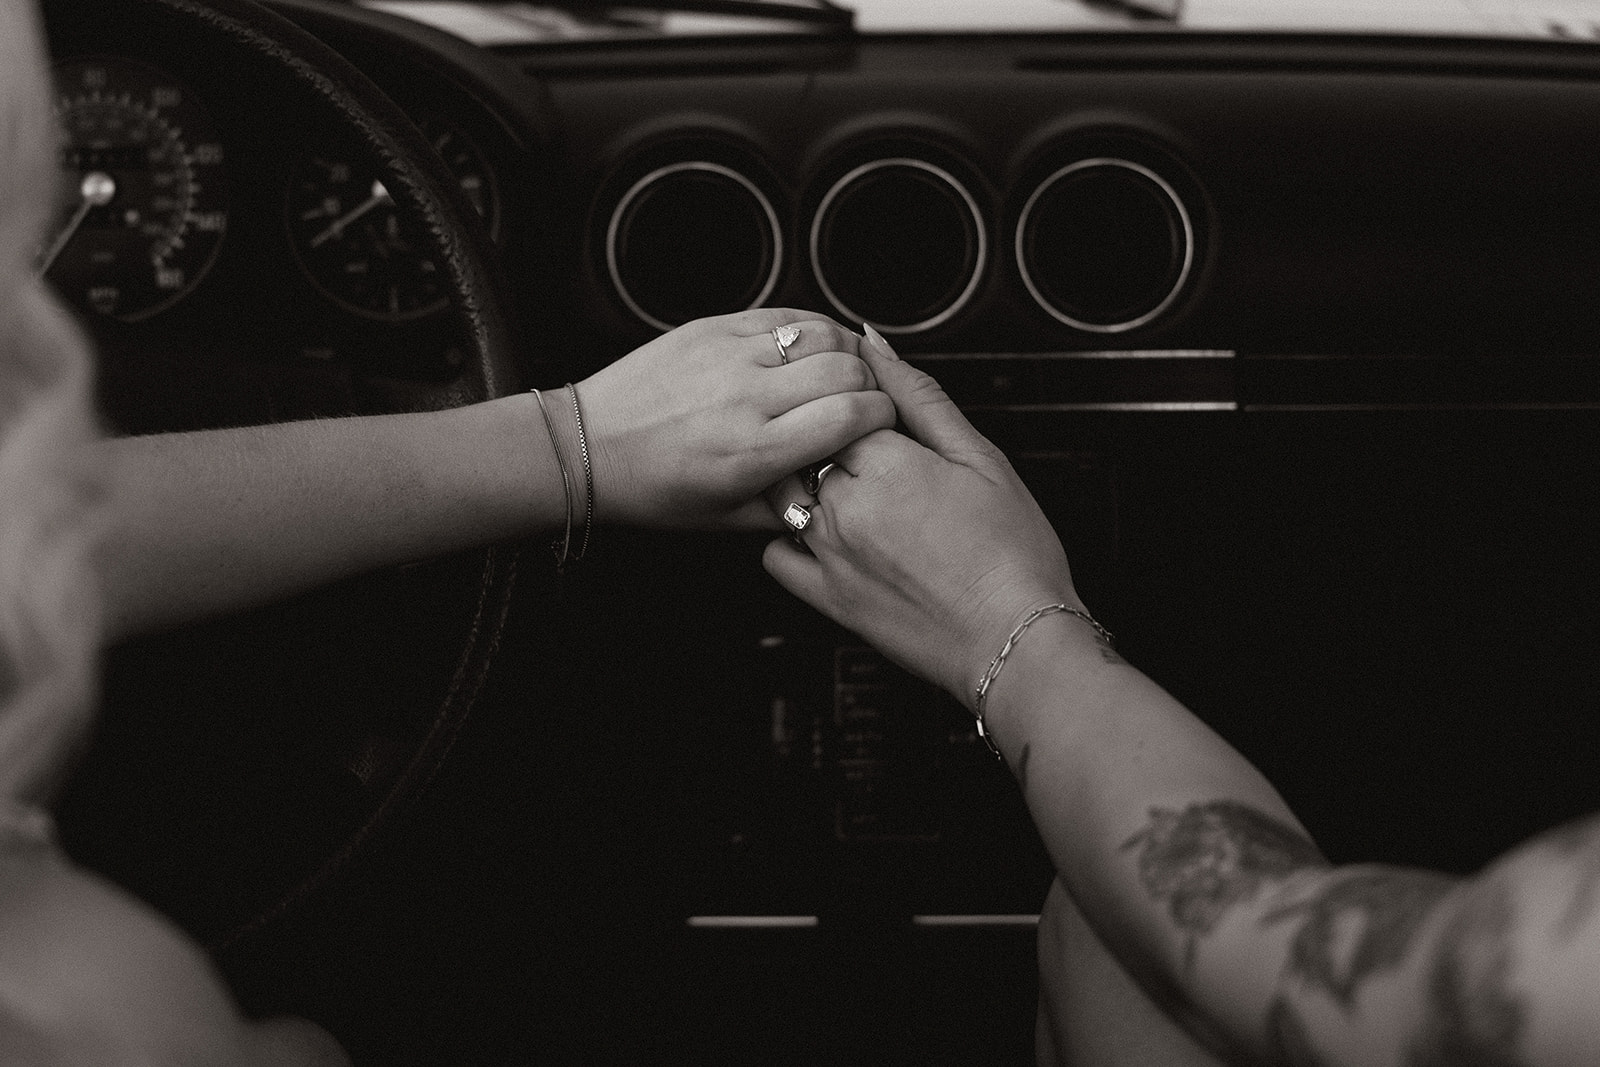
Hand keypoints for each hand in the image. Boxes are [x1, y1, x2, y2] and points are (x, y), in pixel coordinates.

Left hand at [577, 309, 893, 529]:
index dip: (881, 418)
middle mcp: (745, 398)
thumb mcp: (728, 519)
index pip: (851, 417)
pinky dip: (810, 329)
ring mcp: (728, 355)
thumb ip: (794, 505)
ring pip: (822, 332)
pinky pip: (784, 314)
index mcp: (753, 452)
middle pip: (846, 369)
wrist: (589, 447)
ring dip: (845, 351)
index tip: (879, 426)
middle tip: (865, 401)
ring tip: (843, 372)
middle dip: (870, 385)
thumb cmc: (653, 488)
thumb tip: (841, 484)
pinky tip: (812, 349)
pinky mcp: (713, 327)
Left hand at [761, 325, 1082, 706]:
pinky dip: (790, 536)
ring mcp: (828, 554)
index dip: (857, 403)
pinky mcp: (826, 598)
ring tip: (859, 494)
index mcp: (883, 464)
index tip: (881, 418)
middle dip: (831, 440)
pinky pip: (776, 553)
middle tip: (881, 462)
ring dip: (809, 482)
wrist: (1013, 642)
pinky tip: (828, 533)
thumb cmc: (1011, 554)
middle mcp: (843, 507)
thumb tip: (875, 344)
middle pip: (805, 444)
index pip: (834, 402)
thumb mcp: (980, 457)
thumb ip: (919, 396)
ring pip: (784, 492)